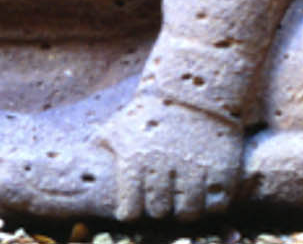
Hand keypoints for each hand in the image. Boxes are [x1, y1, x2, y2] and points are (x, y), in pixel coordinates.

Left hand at [96, 93, 244, 221]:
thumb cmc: (152, 108)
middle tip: (162, 197)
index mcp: (135, 161)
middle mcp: (163, 168)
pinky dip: (211, 203)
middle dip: (158, 207)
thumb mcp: (121, 123)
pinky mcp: (222, 170)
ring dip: (185, 209)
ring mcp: (195, 170)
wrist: (194, 88)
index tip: (137, 202)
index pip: (129, 212)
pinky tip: (205, 191)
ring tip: (183, 197)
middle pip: (158, 212)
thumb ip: (102, 144)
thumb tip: (80, 155)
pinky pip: (216, 205)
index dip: (132, 209)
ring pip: (188, 214)